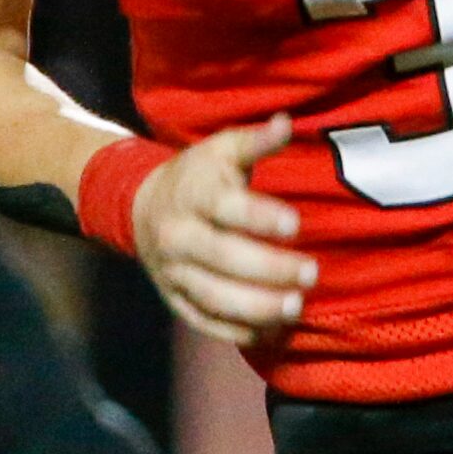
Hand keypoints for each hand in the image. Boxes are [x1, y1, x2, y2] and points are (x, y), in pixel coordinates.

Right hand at [129, 115, 316, 345]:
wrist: (141, 208)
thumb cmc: (197, 176)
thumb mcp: (222, 150)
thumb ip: (256, 141)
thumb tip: (287, 122)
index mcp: (193, 196)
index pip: (226, 208)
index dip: (260, 216)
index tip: (296, 223)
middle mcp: (178, 236)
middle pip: (222, 257)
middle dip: (269, 269)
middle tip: (311, 273)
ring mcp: (173, 273)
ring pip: (213, 297)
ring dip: (256, 307)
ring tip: (295, 307)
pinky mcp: (174, 300)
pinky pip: (204, 322)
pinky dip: (237, 331)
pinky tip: (271, 331)